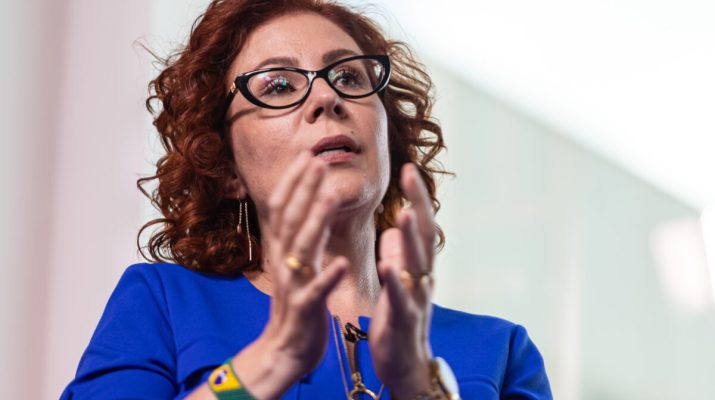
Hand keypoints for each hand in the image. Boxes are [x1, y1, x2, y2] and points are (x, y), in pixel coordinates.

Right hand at [233, 152, 347, 398]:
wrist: (284, 350)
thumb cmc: (297, 303)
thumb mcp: (293, 263)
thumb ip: (300, 234)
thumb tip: (307, 201)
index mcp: (284, 249)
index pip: (283, 207)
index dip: (294, 181)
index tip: (307, 154)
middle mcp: (284, 261)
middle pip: (291, 219)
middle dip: (304, 188)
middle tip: (318, 160)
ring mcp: (293, 285)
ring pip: (302, 248)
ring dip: (316, 220)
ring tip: (330, 196)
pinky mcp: (305, 309)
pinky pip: (315, 292)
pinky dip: (326, 276)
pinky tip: (340, 262)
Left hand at [369, 163, 435, 397]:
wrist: (405, 366)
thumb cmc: (399, 322)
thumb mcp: (397, 283)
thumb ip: (399, 255)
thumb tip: (397, 228)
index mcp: (417, 267)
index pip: (420, 226)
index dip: (416, 197)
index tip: (408, 168)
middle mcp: (422, 278)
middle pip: (424, 237)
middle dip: (418, 205)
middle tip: (411, 175)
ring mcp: (416, 299)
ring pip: (416, 265)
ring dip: (411, 238)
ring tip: (404, 212)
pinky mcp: (403, 321)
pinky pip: (400, 300)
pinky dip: (395, 282)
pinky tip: (387, 265)